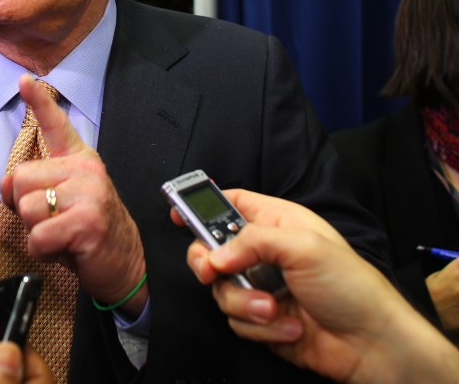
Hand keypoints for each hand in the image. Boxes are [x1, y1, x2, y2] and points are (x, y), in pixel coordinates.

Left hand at [0, 75, 146, 313]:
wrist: (125, 264)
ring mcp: (89, 193)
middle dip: (26, 208)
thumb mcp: (59, 202)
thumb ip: (32, 186)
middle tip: (54, 221)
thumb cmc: (86, 231)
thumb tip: (7, 183)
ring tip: (61, 235)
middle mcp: (85, 169)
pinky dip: (43, 251)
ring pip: (27, 208)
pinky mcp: (88, 222)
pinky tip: (65, 250)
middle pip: (20, 179)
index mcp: (78, 159)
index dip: (37, 102)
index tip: (23, 81)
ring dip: (36, 232)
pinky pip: (38, 236)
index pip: (55, 124)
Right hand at [182, 189, 458, 382]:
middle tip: (213, 271)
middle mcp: (265, 254)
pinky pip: (236, 320)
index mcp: (278, 223)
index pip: (231, 203)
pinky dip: (261, 328)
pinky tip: (291, 327)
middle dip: (209, 263)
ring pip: (221, 289)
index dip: (201, 204)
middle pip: (210, 249)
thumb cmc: (351, 286)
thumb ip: (251, 241)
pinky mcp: (262, 320)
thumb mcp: (304, 246)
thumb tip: (214, 255)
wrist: (371, 344)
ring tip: (277, 310)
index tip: (177, 211)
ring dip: (246, 303)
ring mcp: (261, 287)